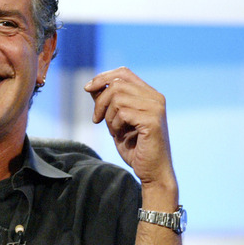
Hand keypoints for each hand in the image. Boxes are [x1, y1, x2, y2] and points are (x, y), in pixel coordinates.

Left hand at [84, 67, 175, 188]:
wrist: (152, 172)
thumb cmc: (135, 148)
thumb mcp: (117, 121)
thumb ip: (108, 103)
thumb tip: (93, 86)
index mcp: (149, 94)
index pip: (123, 73)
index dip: (103, 77)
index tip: (88, 88)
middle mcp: (155, 98)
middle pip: (117, 84)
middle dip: (100, 102)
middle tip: (97, 119)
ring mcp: (156, 108)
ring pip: (117, 98)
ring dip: (108, 116)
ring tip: (114, 131)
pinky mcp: (152, 121)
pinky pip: (122, 113)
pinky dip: (115, 125)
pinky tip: (120, 136)